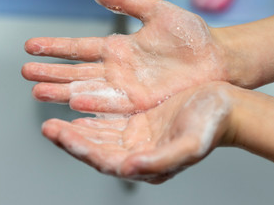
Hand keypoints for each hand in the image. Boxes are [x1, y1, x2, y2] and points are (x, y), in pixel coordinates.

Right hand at [22, 0, 228, 113]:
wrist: (217, 59)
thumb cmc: (192, 36)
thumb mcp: (157, 12)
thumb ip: (127, 2)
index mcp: (120, 48)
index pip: (80, 48)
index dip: (56, 47)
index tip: (31, 47)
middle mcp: (119, 70)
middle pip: (78, 71)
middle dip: (51, 72)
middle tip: (25, 73)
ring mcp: (128, 88)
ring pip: (89, 89)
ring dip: (63, 90)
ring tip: (37, 91)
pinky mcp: (141, 103)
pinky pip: (111, 104)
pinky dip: (91, 104)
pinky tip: (71, 104)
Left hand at [41, 82, 233, 182]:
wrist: (225, 107)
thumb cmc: (212, 126)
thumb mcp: (190, 145)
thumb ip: (161, 161)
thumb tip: (128, 168)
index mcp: (149, 164)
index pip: (106, 161)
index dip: (82, 150)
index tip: (61, 135)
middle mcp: (141, 153)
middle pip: (98, 150)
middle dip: (72, 140)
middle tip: (48, 128)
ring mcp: (140, 137)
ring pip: (101, 136)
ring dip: (78, 130)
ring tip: (55, 121)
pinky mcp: (143, 122)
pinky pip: (112, 122)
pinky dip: (94, 118)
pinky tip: (80, 114)